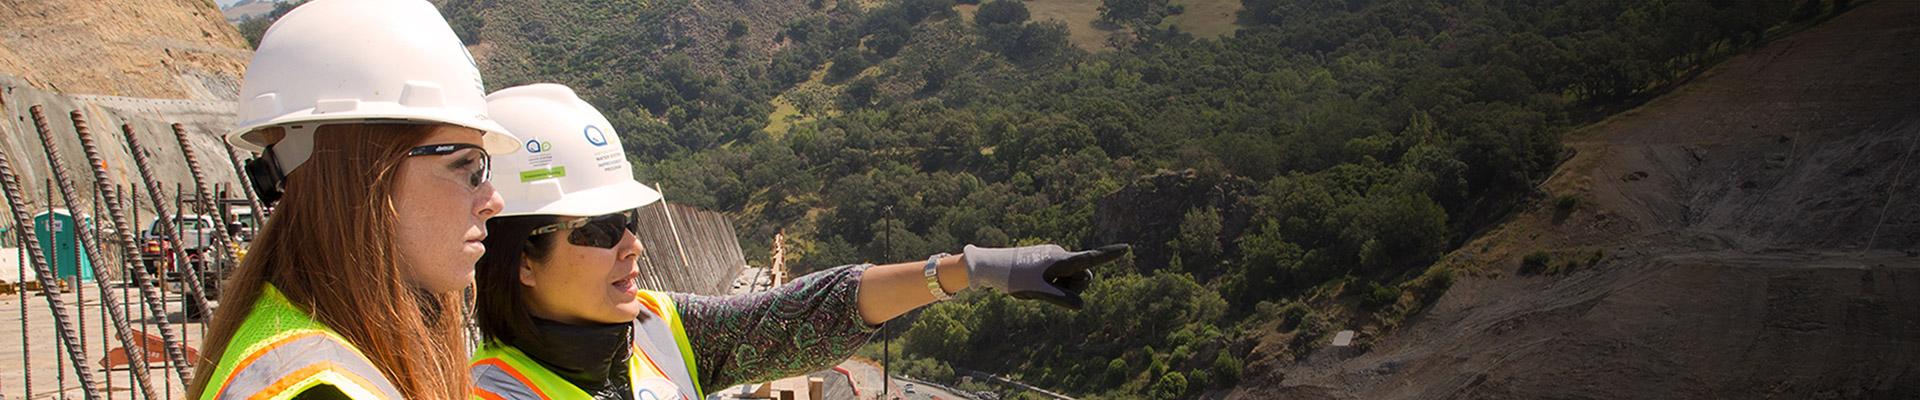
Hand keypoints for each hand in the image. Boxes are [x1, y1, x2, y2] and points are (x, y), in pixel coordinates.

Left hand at [963, 243, 1129, 308]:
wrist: (990, 266)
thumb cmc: (1014, 278)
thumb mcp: (1037, 292)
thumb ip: (1061, 299)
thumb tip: (1080, 305)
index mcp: (1060, 260)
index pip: (1090, 258)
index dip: (1110, 254)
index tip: (1127, 247)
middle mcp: (1060, 255)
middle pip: (1083, 276)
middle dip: (1073, 287)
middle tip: (1046, 290)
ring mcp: (1053, 258)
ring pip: (1070, 278)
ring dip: (1060, 286)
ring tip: (1035, 286)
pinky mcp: (1046, 261)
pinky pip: (1059, 276)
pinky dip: (1051, 283)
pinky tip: (1031, 283)